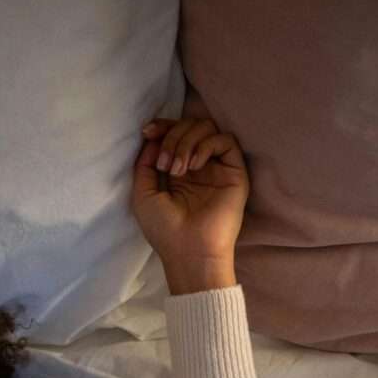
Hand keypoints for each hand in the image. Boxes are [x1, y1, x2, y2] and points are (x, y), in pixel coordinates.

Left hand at [132, 118, 249, 277]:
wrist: (189, 252)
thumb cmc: (165, 230)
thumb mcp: (143, 194)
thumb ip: (144, 163)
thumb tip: (152, 137)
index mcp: (179, 171)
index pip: (175, 133)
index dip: (162, 126)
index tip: (148, 132)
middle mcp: (200, 167)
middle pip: (190, 125)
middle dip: (172, 136)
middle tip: (165, 165)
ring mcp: (218, 169)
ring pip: (207, 128)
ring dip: (186, 142)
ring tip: (179, 170)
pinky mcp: (235, 173)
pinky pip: (226, 140)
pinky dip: (206, 145)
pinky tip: (194, 167)